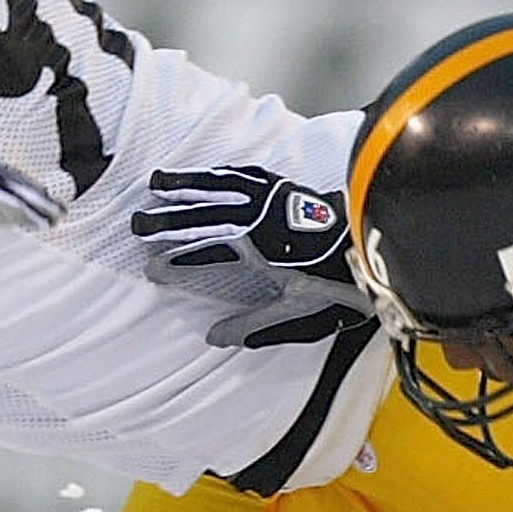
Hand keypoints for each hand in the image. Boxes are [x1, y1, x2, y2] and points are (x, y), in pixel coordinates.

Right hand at [130, 163, 370, 348]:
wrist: (375, 247)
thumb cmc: (337, 284)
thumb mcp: (295, 313)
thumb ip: (252, 325)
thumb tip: (214, 338)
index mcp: (259, 248)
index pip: (205, 255)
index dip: (174, 262)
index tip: (150, 269)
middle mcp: (260, 218)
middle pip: (202, 216)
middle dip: (166, 220)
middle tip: (136, 225)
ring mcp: (272, 198)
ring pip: (218, 187)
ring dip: (185, 185)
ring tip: (156, 183)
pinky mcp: (285, 187)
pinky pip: (243, 175)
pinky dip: (218, 174)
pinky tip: (204, 174)